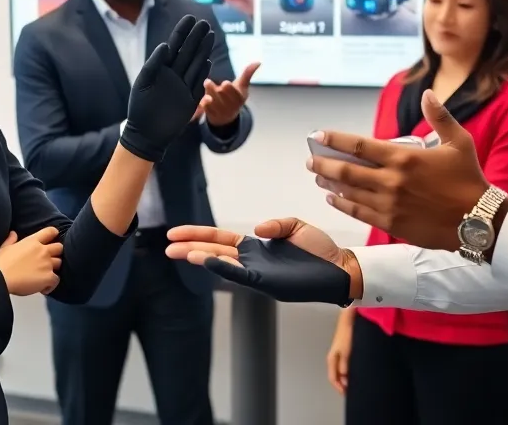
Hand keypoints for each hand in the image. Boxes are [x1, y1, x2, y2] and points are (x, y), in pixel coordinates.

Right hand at [0, 228, 63, 295]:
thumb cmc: (0, 264)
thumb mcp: (4, 248)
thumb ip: (11, 240)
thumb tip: (13, 234)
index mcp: (32, 242)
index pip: (50, 231)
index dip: (53, 234)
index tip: (52, 238)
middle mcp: (42, 251)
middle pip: (59, 248)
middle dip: (56, 253)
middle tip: (48, 259)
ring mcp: (47, 264)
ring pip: (59, 263)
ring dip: (53, 268)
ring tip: (44, 274)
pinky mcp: (48, 277)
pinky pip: (56, 280)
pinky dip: (51, 284)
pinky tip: (43, 288)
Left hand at [121, 15, 214, 162]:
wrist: (146, 134)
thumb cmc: (140, 108)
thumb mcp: (143, 83)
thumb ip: (154, 64)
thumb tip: (165, 45)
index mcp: (161, 67)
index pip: (174, 45)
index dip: (182, 31)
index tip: (191, 18)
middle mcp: (174, 74)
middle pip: (188, 51)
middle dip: (196, 37)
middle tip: (205, 23)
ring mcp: (183, 86)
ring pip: (195, 64)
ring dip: (203, 50)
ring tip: (210, 35)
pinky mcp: (191, 100)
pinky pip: (198, 83)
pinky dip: (203, 72)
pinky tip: (207, 60)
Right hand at [165, 218, 359, 304]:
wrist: (340, 267)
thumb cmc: (320, 250)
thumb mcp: (295, 227)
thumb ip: (274, 225)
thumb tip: (256, 229)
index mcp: (256, 247)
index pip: (220, 239)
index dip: (199, 235)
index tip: (176, 233)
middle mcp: (252, 261)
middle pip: (214, 251)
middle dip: (190, 248)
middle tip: (166, 247)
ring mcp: (257, 273)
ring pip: (223, 264)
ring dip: (202, 258)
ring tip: (181, 253)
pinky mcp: (267, 282)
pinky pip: (241, 274)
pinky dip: (224, 268)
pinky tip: (209, 261)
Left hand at [202, 61, 259, 126]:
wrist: (227, 116)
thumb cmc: (234, 96)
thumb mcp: (242, 86)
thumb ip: (248, 74)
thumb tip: (258, 62)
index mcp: (239, 98)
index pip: (235, 94)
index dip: (229, 89)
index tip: (225, 83)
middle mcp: (230, 106)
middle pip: (221, 96)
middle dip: (214, 89)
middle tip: (207, 81)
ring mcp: (221, 112)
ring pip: (212, 102)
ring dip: (208, 93)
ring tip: (205, 84)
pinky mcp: (211, 115)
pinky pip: (206, 109)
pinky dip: (203, 103)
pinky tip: (202, 97)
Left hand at [308, 90, 497, 251]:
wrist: (478, 221)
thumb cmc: (469, 181)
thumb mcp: (459, 142)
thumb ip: (440, 117)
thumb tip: (429, 94)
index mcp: (404, 158)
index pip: (359, 146)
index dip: (335, 139)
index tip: (319, 135)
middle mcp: (392, 181)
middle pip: (345, 170)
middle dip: (323, 163)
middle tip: (311, 159)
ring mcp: (389, 204)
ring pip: (348, 192)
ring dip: (330, 183)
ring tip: (319, 177)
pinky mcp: (391, 223)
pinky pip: (359, 212)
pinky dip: (343, 204)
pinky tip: (334, 198)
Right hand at [327, 312, 353, 393]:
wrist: (348, 321)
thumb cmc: (346, 336)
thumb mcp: (345, 352)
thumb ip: (344, 366)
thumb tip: (345, 380)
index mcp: (331, 360)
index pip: (333, 379)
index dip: (339, 388)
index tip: (347, 394)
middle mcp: (333, 359)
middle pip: (336, 376)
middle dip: (342, 385)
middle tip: (351, 392)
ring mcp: (338, 356)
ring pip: (340, 372)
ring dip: (346, 379)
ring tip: (354, 384)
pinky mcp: (344, 352)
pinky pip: (344, 366)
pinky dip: (348, 372)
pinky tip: (355, 373)